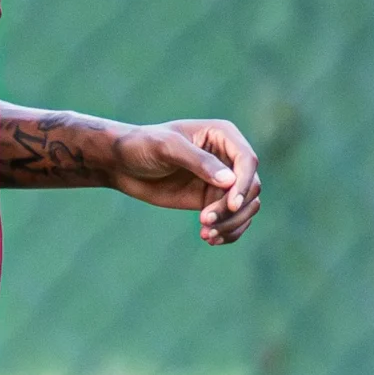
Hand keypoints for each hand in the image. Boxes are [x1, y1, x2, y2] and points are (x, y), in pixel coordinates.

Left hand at [109, 118, 259, 243]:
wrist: (123, 164)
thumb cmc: (143, 145)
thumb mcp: (167, 148)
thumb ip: (198, 162)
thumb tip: (230, 182)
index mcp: (223, 135)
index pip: (247, 161)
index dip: (244, 184)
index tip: (231, 205)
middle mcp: (228, 157)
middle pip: (251, 187)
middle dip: (233, 209)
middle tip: (205, 222)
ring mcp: (222, 181)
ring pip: (245, 207)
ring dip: (231, 224)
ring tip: (207, 235)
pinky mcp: (211, 200)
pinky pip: (232, 219)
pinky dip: (227, 232)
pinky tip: (210, 239)